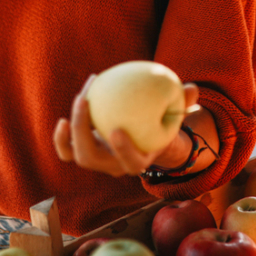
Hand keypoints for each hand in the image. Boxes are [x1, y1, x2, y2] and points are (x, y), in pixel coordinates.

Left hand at [54, 79, 199, 176]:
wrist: (141, 138)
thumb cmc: (159, 122)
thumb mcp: (174, 114)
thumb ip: (183, 103)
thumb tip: (193, 89)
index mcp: (138, 162)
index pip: (130, 163)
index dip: (122, 150)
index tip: (116, 130)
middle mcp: (114, 166)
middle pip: (92, 159)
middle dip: (83, 133)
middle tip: (85, 102)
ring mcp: (96, 160)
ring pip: (78, 154)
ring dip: (74, 126)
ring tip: (80, 99)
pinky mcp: (82, 151)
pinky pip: (67, 150)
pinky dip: (62, 138)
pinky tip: (65, 115)